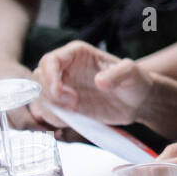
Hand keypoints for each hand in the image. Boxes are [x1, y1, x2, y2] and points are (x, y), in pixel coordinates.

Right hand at [33, 40, 153, 128]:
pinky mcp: (64, 106)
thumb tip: (100, 81)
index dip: (49, 77)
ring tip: (74, 114)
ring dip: (50, 110)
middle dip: (50, 95)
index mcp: (77, 54)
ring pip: (39, 98)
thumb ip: (119, 73)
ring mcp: (63, 88)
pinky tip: (71, 121)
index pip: (50, 60)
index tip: (60, 93)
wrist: (138, 101)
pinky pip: (47, 113)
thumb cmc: (135, 81)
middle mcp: (65, 69)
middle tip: (73, 105)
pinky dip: (53, 120)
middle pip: (38, 80)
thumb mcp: (132, 73)